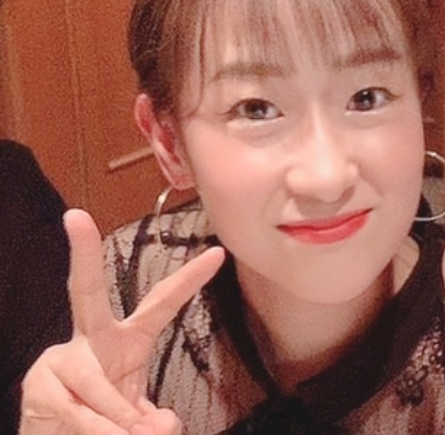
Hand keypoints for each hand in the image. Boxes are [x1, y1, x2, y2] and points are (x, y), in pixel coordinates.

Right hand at [20, 208, 223, 434]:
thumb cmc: (103, 419)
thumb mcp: (135, 415)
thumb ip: (151, 418)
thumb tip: (165, 427)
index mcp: (126, 339)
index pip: (162, 303)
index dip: (191, 280)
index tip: (218, 254)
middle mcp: (90, 338)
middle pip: (85, 291)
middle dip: (82, 254)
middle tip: (75, 217)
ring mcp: (60, 359)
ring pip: (97, 385)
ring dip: (118, 420)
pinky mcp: (39, 385)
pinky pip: (80, 412)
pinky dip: (101, 432)